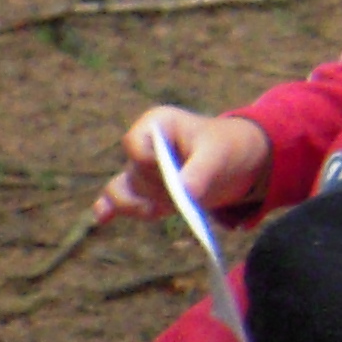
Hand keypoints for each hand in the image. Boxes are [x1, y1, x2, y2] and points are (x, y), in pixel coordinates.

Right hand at [90, 107, 270, 228]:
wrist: (238, 163)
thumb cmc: (227, 148)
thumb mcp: (219, 156)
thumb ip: (200, 172)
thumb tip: (184, 195)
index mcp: (157, 124)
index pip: (134, 144)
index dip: (147, 162)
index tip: (169, 172)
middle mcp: (144, 146)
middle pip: (133, 173)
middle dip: (153, 189)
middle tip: (181, 194)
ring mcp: (141, 171)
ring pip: (124, 191)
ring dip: (137, 206)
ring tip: (157, 212)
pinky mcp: (144, 191)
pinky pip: (119, 199)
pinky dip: (111, 208)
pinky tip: (102, 218)